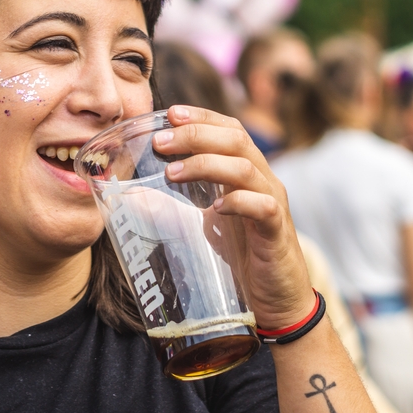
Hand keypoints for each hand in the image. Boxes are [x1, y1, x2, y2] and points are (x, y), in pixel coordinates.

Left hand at [152, 105, 315, 329]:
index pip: (230, 129)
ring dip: (207, 164)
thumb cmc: (241, 258)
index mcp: (248, 173)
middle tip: (160, 142)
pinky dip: (239, 202)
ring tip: (173, 172)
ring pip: (245, 168)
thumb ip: (180, 205)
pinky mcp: (277, 232)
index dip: (202, 117)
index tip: (170, 113)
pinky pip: (263, 206)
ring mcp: (273, 204)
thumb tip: (133, 195)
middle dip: (196, 135)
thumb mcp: (206, 225)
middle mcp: (264, 181)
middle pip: (236, 139)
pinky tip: (216, 208)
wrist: (278, 299)